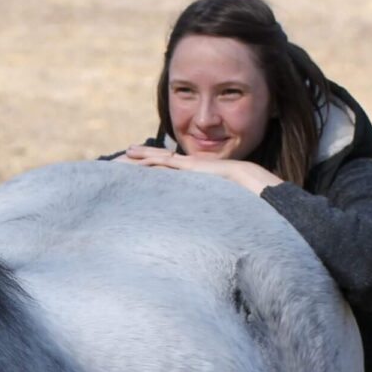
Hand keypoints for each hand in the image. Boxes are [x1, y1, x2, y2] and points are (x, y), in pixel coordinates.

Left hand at [120, 145, 283, 193]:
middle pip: (160, 159)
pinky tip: (137, 159)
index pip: (168, 167)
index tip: (140, 166)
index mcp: (191, 174)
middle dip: (143, 155)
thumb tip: (201, 219)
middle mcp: (187, 166)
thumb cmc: (234, 192)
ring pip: (160, 157)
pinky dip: (150, 160)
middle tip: (127, 153)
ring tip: (127, 151)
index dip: (154, 165)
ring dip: (142, 155)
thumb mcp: (212, 198)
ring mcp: (187, 164)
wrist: (245, 179)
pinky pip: (165, 161)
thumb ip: (204, 203)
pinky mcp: (188, 165)